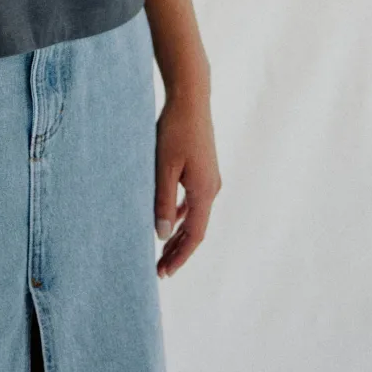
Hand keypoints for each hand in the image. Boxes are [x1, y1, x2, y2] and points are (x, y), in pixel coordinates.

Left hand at [153, 85, 221, 277]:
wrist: (191, 98)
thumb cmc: (174, 129)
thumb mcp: (164, 167)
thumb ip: (163, 201)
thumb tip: (162, 235)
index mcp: (204, 191)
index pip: (193, 235)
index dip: (179, 256)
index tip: (164, 273)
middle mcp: (212, 188)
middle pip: (196, 229)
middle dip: (178, 250)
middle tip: (160, 270)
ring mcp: (210, 178)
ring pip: (195, 215)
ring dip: (179, 233)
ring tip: (163, 250)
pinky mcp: (204, 168)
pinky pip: (193, 200)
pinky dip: (182, 214)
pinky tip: (170, 219)